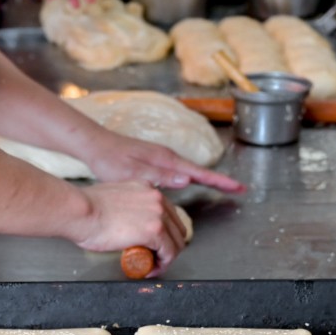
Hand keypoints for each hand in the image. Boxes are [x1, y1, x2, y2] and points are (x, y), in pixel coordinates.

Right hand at [73, 181, 189, 276]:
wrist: (78, 211)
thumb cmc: (84, 210)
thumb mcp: (112, 200)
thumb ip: (125, 208)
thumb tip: (124, 224)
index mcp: (146, 188)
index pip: (167, 214)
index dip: (164, 234)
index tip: (153, 246)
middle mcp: (156, 197)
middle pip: (176, 228)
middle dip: (168, 246)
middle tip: (154, 259)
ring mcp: (158, 213)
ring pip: (176, 242)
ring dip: (166, 257)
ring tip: (151, 266)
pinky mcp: (155, 230)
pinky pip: (169, 253)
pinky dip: (163, 265)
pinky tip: (150, 270)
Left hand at [85, 132, 245, 193]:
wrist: (95, 145)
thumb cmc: (110, 160)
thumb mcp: (133, 173)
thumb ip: (159, 177)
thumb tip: (187, 181)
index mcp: (166, 161)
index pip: (199, 173)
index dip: (220, 182)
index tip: (238, 187)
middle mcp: (168, 158)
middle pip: (201, 171)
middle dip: (221, 180)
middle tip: (240, 189)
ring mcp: (162, 158)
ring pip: (192, 171)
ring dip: (209, 179)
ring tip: (224, 186)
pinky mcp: (155, 161)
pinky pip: (181, 171)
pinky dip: (194, 177)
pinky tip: (193, 182)